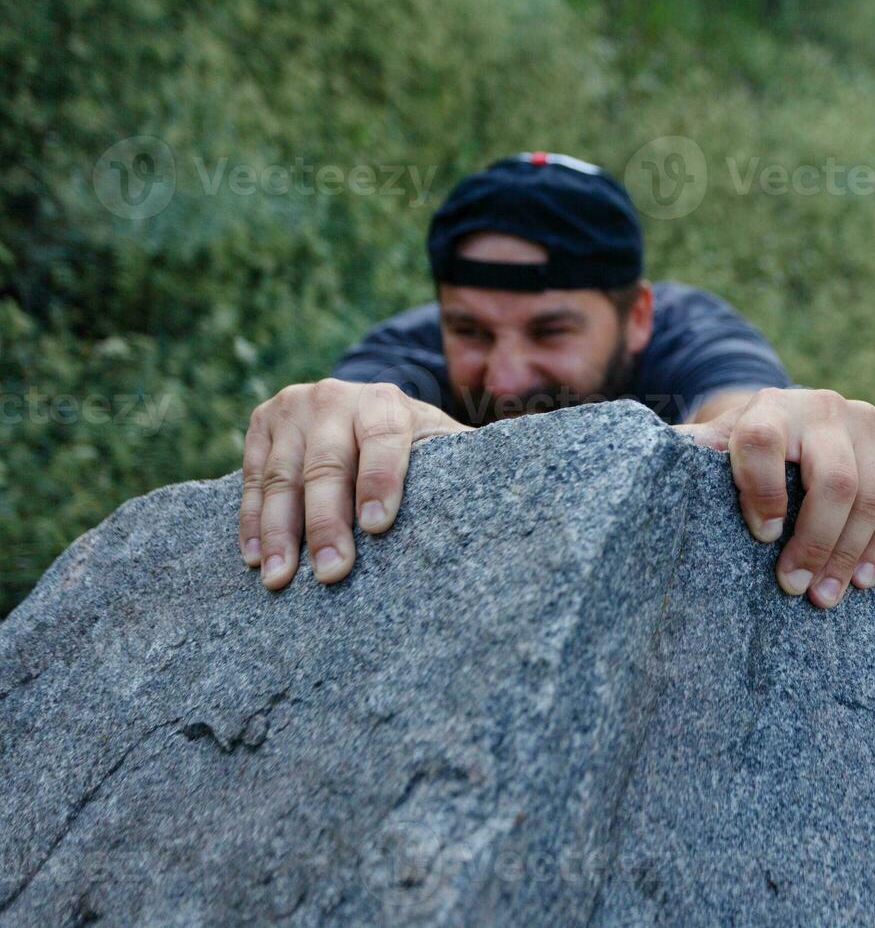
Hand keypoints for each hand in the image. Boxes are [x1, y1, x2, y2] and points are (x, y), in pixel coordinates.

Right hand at [239, 379, 469, 588]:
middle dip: (327, 522)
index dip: (381, 480)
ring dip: (280, 530)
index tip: (378, 527)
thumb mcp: (444, 446)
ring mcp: (293, 407)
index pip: (384, 438)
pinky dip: (250, 520)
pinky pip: (250, 478)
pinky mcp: (261, 424)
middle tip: (331, 572)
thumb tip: (523, 501)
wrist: (364, 408)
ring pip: (281, 475)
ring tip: (280, 578)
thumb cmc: (417, 447)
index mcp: (388, 401)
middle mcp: (336, 396)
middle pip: (327, 464)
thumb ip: (467, 466)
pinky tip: (255, 559)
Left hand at [676, 388, 874, 607]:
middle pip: (834, 481)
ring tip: (826, 595)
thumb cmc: (742, 447)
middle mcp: (820, 407)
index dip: (761, 495)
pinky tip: (863, 577)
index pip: (761, 445)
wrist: (791, 419)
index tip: (760, 537)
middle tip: (795, 587)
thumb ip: (687, 456)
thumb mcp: (712, 447)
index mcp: (767, 409)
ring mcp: (864, 422)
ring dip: (850, 554)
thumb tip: (645, 464)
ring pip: (872, 496)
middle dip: (816, 543)